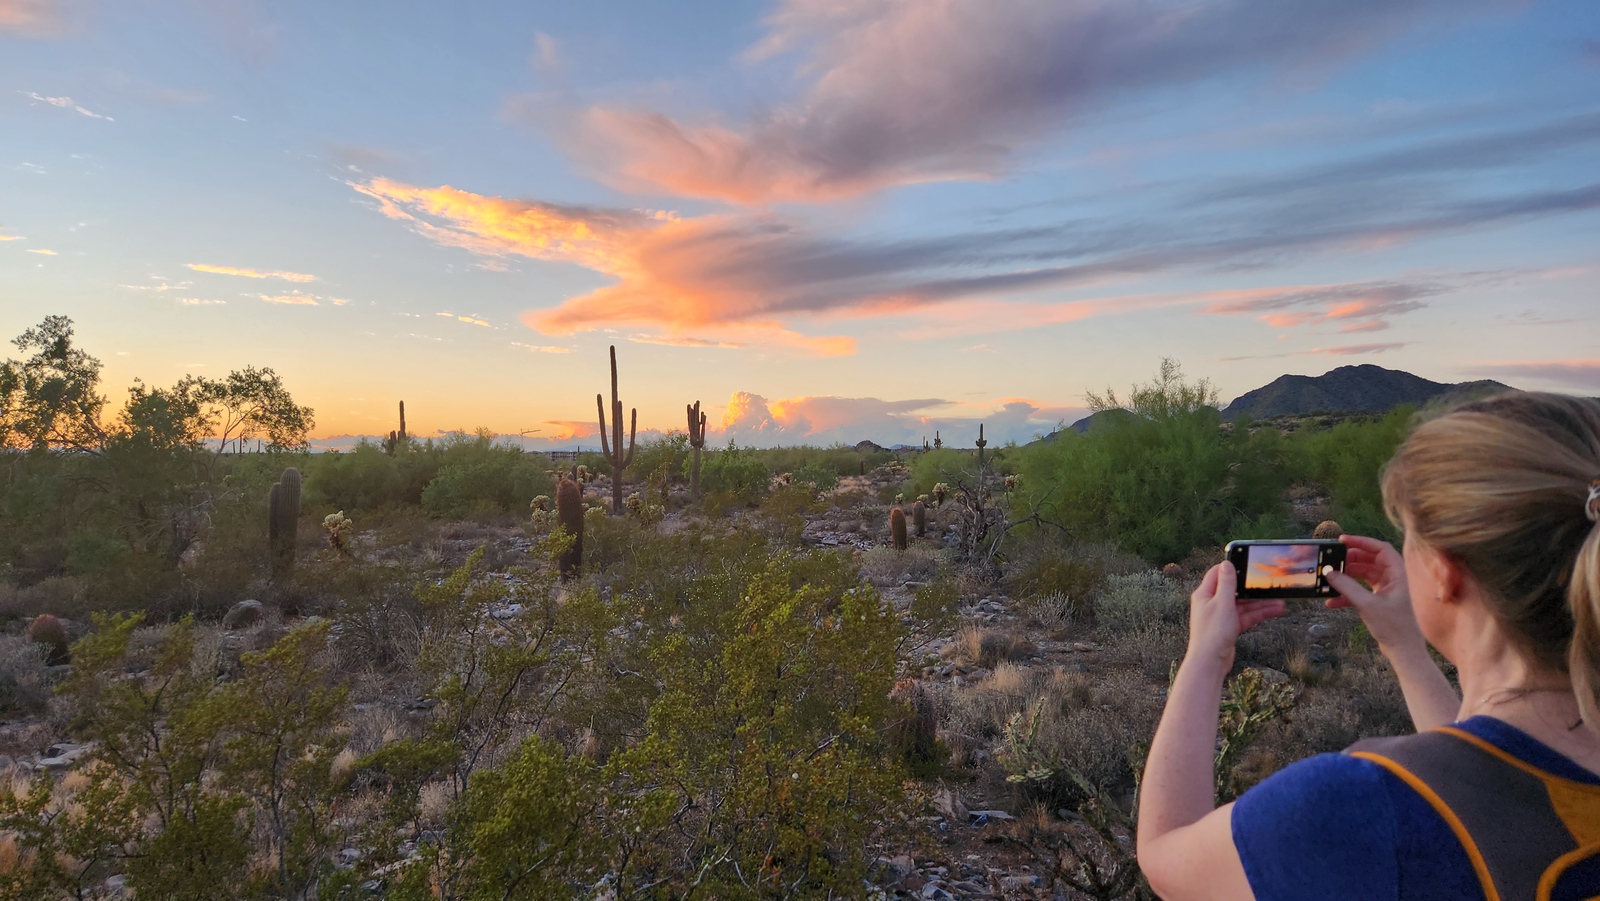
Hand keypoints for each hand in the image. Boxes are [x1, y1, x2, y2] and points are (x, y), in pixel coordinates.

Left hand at [1186, 561, 1284, 668]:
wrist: (1210, 662)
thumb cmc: (1212, 633)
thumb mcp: (1222, 603)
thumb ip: (1227, 583)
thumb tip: (1227, 563)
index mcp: (1204, 594)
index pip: (1218, 574)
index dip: (1233, 568)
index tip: (1248, 564)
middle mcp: (1211, 603)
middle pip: (1234, 590)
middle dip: (1253, 589)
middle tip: (1269, 584)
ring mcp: (1221, 616)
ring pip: (1243, 605)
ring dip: (1260, 603)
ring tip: (1280, 601)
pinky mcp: (1229, 627)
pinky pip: (1246, 616)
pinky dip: (1259, 614)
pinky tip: (1274, 611)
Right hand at [1324, 534, 1426, 655]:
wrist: (1403, 650)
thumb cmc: (1393, 626)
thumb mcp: (1367, 604)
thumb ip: (1347, 587)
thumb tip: (1329, 572)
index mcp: (1397, 573)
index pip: (1380, 548)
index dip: (1362, 542)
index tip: (1342, 540)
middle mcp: (1392, 578)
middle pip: (1369, 560)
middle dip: (1350, 560)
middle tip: (1333, 561)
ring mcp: (1385, 589)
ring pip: (1363, 574)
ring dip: (1346, 576)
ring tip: (1330, 579)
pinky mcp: (1378, 600)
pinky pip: (1360, 590)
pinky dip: (1347, 594)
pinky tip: (1332, 602)